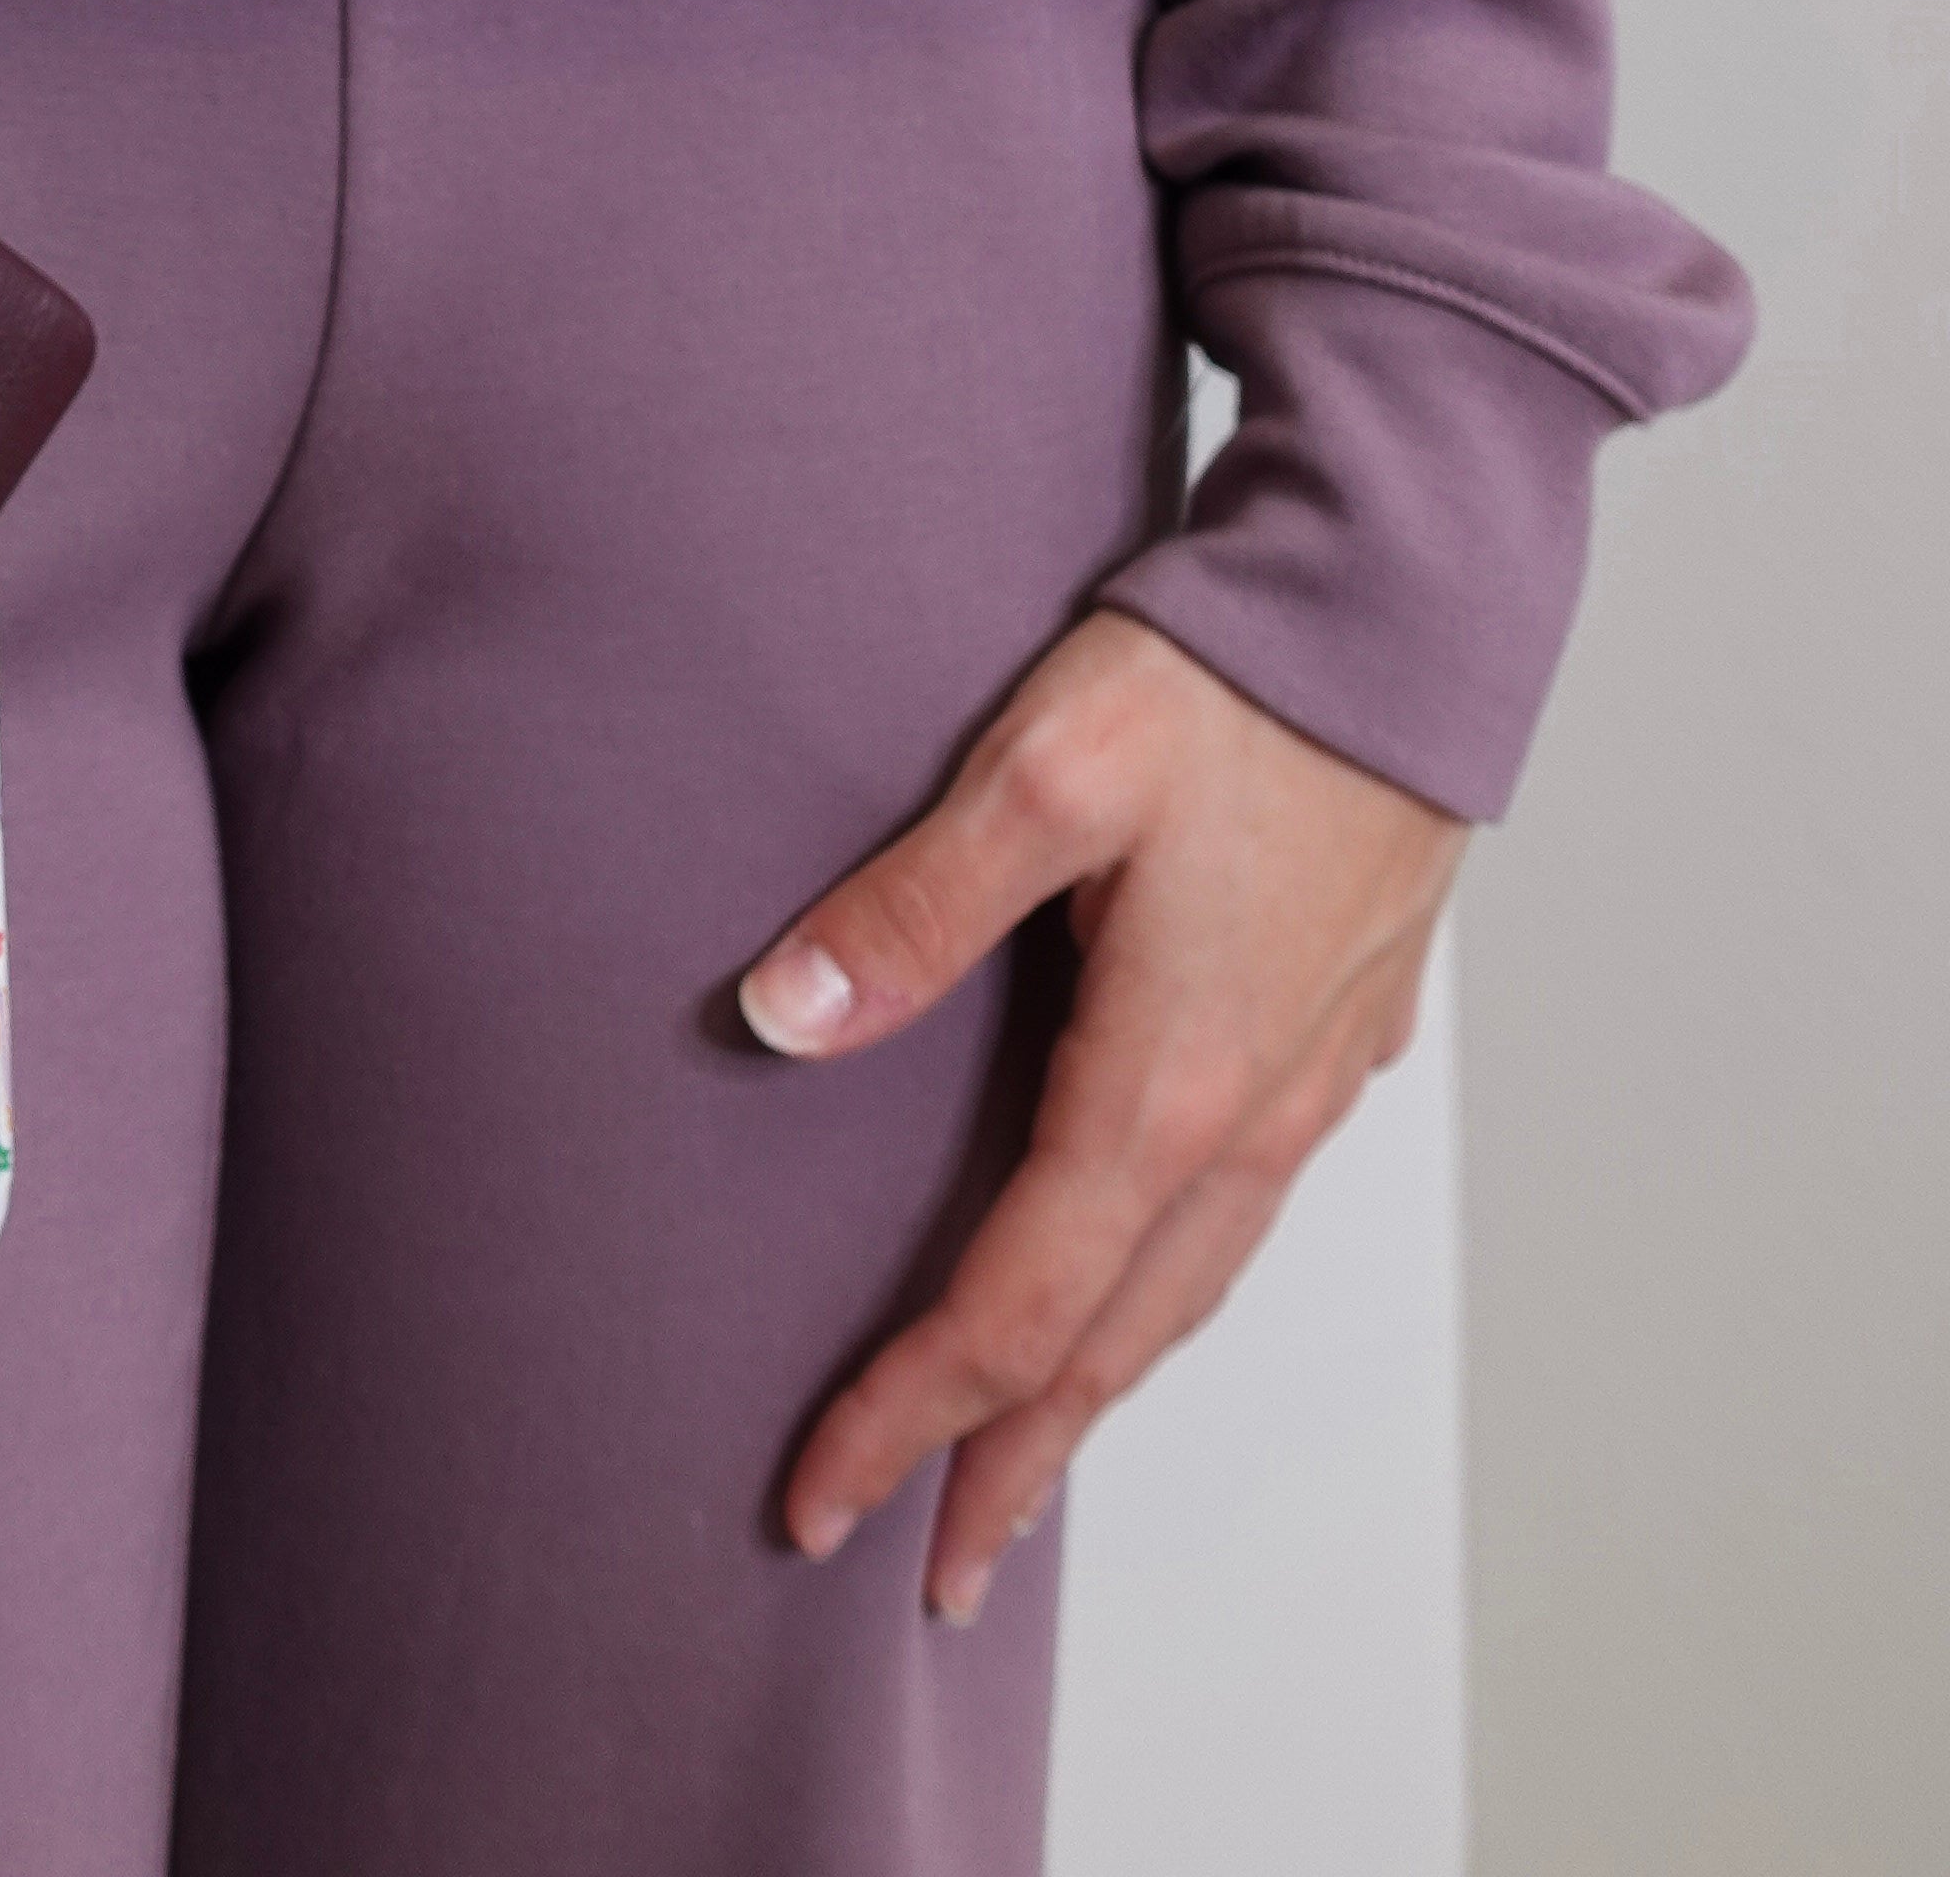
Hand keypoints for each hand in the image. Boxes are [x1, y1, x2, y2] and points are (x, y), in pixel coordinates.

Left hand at [739, 605, 1463, 1626]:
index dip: (907, 1414)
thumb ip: (913, 906)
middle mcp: (1248, 1120)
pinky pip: (1234, 1220)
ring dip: (1094, 1392)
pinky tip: (1135, 1284)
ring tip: (1017, 1465)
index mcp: (1165, 1085)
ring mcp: (1307, 1084)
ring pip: (1184, 1292)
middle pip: (1109, 1344)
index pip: (1011, 1309)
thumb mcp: (1045, 769)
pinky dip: (1163, 1295)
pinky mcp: (1337, 1032)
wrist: (1406, 616)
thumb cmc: (1227, 680)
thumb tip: (777, 1022)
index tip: (816, 1501)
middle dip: (1008, 1464)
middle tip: (927, 1567)